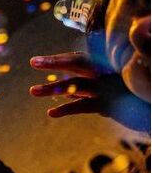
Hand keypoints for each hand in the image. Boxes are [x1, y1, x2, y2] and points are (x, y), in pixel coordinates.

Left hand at [30, 52, 149, 130]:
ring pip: (78, 84)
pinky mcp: (110, 103)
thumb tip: (66, 90)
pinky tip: (51, 113)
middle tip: (33, 61)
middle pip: (78, 63)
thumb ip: (86, 89)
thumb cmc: (129, 96)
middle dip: (55, 62)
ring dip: (54, 88)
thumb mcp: (107, 88)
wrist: (148, 104)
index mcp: (106, 66)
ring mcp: (109, 87)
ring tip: (33, 91)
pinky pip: (85, 105)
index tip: (36, 61)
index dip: (59, 59)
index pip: (80, 59)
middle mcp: (107, 72)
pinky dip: (67, 109)